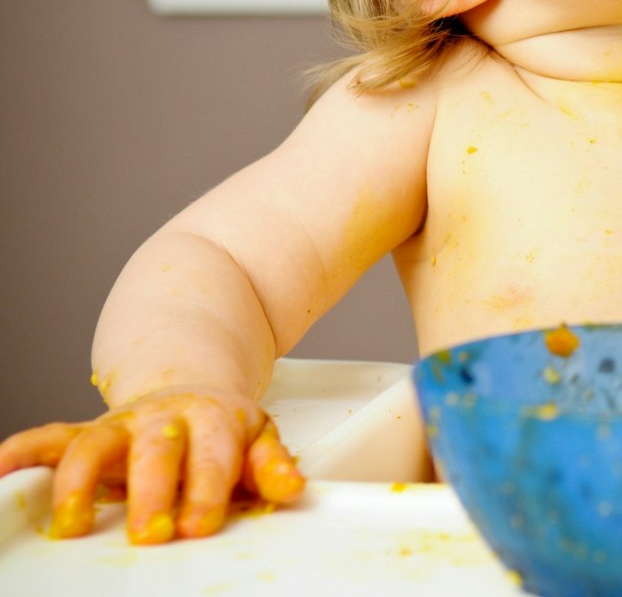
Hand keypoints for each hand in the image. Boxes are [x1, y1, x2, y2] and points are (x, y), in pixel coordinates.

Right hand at [0, 387, 303, 543]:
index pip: (212, 453)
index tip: (200, 523)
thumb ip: (270, 465)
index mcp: (212, 419)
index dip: (207, 487)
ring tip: (72, 524)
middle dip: (151, 492)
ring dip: (79, 483)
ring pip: (93, 444)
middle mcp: (163, 419)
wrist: (193, 392)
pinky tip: (1, 469)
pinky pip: (49, 439)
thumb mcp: (258, 439)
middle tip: (150, 532)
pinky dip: (21, 452)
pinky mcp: (87, 433)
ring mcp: (121, 425)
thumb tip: (289, 487)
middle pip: (154, 451)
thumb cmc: (223, 431)